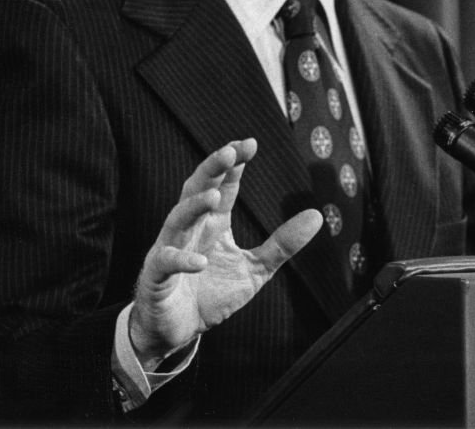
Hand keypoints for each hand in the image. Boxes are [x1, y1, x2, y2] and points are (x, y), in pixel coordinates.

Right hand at [129, 139, 321, 366]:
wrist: (178, 331)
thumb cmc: (211, 294)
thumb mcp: (255, 269)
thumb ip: (282, 244)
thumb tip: (317, 215)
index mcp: (213, 223)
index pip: (223, 184)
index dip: (233, 163)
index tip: (250, 143)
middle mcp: (190, 229)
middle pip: (197, 190)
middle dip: (211, 169)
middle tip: (229, 152)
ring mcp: (169, 249)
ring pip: (177, 219)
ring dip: (193, 206)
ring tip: (213, 196)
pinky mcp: (157, 277)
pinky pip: (165, 262)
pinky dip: (180, 259)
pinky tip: (199, 261)